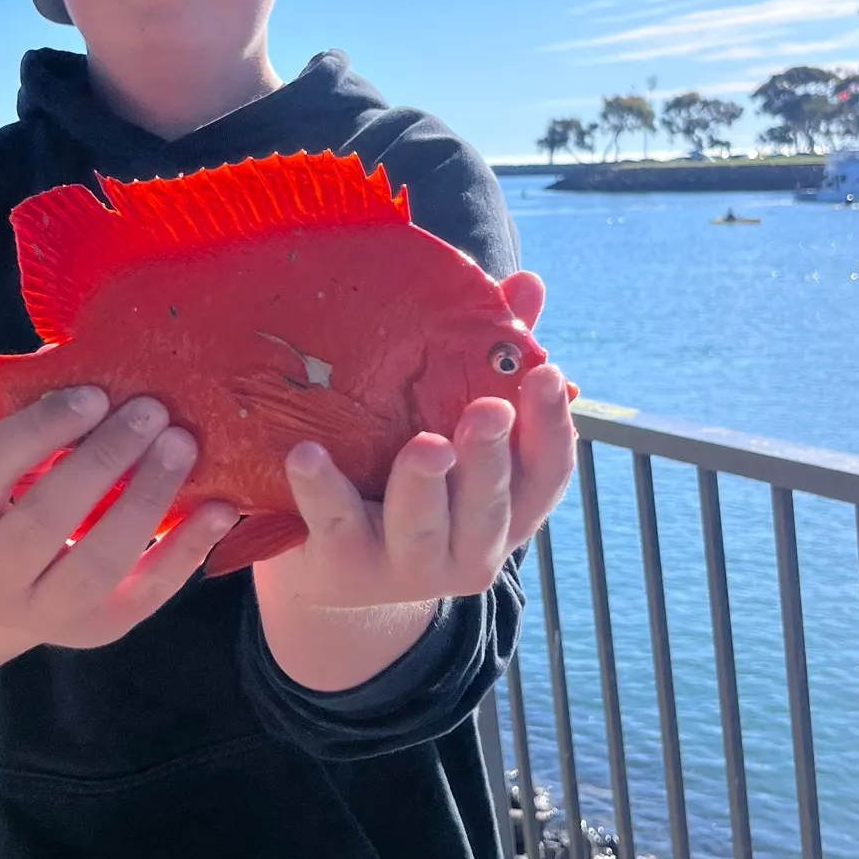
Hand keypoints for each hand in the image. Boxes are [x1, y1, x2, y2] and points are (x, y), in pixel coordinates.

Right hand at [0, 387, 236, 649]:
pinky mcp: (98, 632)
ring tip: (183, 444)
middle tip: (150, 410)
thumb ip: (30, 425)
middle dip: (101, 459)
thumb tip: (88, 348)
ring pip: (97, 561)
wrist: (8, 598)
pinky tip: (219, 507)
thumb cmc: (10, 506)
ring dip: (146, 497)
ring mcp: (42, 616)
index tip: (91, 392)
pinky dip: (186, 549)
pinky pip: (146, 593)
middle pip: (42, 520)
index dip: (35, 429)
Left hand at [255, 364, 576, 610]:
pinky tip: (306, 454)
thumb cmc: (405, 482)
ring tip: (425, 446)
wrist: (335, 573)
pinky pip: (334, 525)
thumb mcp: (451, 429)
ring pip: (421, 527)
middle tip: (488, 411)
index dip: (552, 426)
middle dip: (489, 459)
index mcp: (508, 510)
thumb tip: (528, 285)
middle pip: (489, 506)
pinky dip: (322, 490)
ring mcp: (407, 565)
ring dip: (422, 485)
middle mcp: (469, 548)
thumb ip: (489, 362)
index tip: (548, 372)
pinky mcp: (344, 567)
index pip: (546, 473)